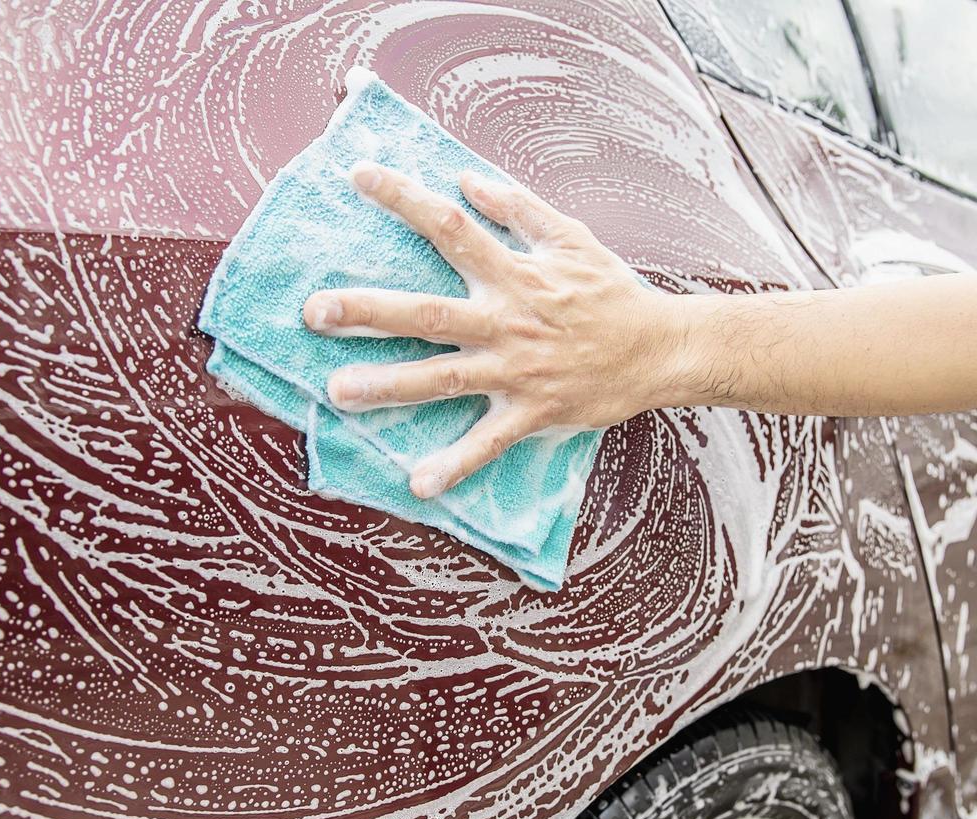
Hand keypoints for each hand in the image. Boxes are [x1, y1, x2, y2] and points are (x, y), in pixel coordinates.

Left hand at [303, 161, 677, 498]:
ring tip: (339, 391)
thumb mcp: (570, 237)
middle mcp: (507, 321)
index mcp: (514, 274)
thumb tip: (465, 179)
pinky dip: (456, 465)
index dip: (403, 198)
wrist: (661, 350)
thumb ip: (516, 207)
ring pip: (444, 379)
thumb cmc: (613, 292)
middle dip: (369, 311)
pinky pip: (489, 443)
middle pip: (428, 313)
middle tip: (315, 311)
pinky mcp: (533, 412)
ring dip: (390, 386)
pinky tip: (420, 485)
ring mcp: (517, 371)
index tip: (358, 175)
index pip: (450, 227)